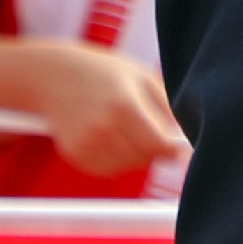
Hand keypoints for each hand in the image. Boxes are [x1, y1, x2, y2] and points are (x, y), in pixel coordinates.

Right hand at [32, 46, 189, 178]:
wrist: (53, 74)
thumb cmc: (104, 73)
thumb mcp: (142, 78)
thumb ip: (169, 108)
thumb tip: (189, 139)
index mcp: (124, 105)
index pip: (160, 146)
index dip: (174, 149)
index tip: (180, 147)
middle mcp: (102, 128)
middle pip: (145, 158)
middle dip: (153, 147)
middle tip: (144, 124)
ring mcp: (85, 144)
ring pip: (128, 166)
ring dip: (134, 154)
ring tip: (123, 126)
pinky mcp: (75, 154)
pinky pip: (109, 169)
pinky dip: (115, 158)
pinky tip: (108, 135)